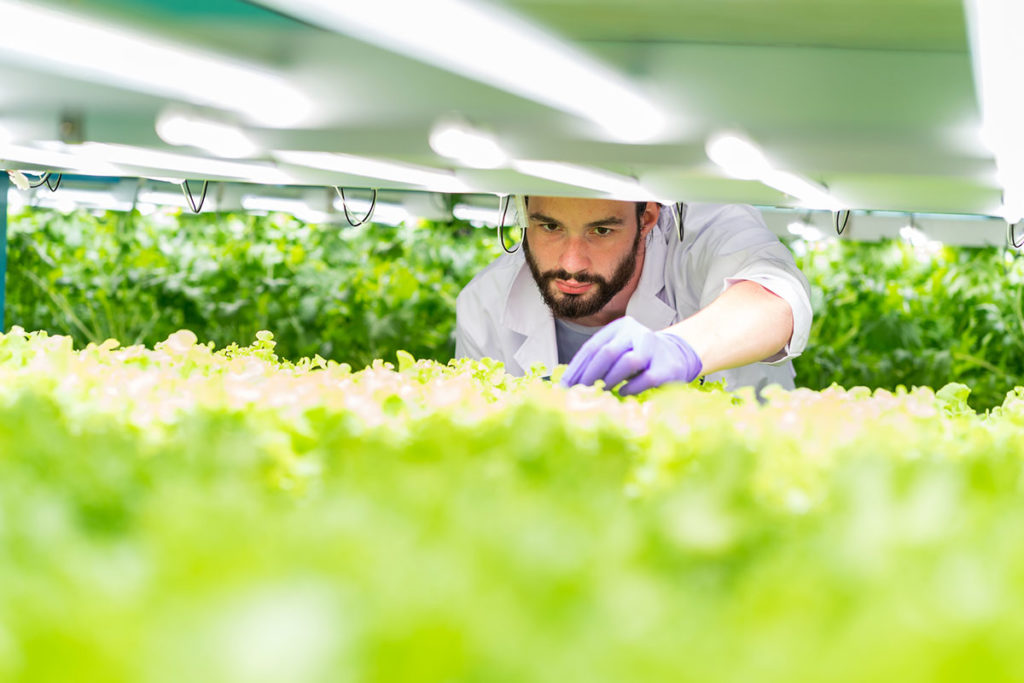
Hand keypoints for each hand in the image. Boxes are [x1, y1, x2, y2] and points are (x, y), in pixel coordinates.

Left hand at [561, 316, 702, 394]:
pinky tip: (623, 393)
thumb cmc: (639, 357)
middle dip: (590, 374)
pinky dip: (632, 387)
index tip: (565, 385)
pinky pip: (646, 378)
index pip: (592, 346)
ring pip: (628, 362)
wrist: (677, 354)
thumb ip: (599, 360)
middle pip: (608, 352)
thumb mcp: (619, 351)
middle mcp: (636, 333)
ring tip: (600, 391)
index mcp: (619, 327)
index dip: (576, 368)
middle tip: (579, 391)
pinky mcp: (667, 366)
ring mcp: (653, 348)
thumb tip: (569, 383)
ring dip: (610, 379)